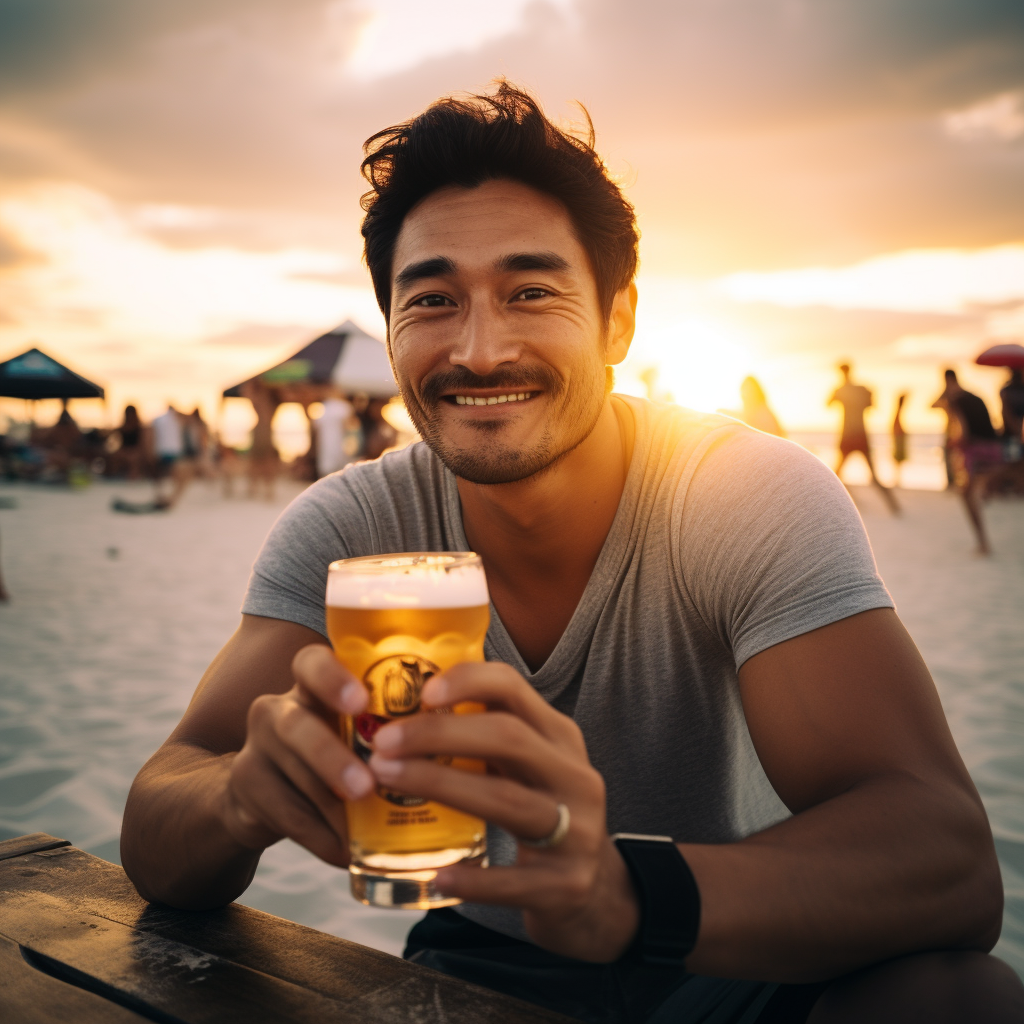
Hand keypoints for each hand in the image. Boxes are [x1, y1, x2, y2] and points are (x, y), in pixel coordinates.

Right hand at [221, 644, 372, 865]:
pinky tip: (344, 852)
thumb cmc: (331, 754)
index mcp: (312, 686)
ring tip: (363, 832)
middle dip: (332, 757)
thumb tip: (450, 755)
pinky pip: (286, 814)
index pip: (313, 663)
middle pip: (297, 724)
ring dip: (333, 807)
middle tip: (366, 787)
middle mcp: (279, 708)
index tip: (361, 702)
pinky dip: (320, 836)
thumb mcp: (350, 734)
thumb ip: (387, 733)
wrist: (262, 794)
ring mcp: (257, 745)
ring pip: (294, 774)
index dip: (333, 678)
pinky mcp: (244, 785)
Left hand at [368, 661, 638, 961]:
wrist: (596, 888)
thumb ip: (484, 736)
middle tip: (383, 741)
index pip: (515, 689)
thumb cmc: (541, 811)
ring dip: (442, 785)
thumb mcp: (529, 764)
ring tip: (387, 780)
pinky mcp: (568, 884)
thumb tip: (402, 709)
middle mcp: (574, 775)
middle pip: (508, 738)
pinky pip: (514, 880)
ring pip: (507, 800)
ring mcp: (577, 830)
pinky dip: (474, 878)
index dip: (469, 682)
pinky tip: (437, 872)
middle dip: (440, 734)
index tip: (423, 690)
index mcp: (559, 737)